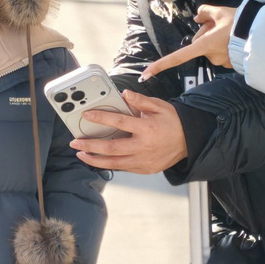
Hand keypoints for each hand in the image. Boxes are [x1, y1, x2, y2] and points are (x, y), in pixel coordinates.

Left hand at [70, 90, 187, 173]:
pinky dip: (109, 164)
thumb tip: (125, 94)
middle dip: (90, 146)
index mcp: (147, 128)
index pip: (120, 122)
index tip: (88, 115)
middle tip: (75, 142)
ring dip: (95, 159)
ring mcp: (143, 161)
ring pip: (114, 163)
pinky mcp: (144, 169)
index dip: (102, 118)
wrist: (189, 141)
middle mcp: (144, 147)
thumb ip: (141, 101)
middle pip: (112, 148)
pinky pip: (123, 168)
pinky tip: (99, 160)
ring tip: (81, 154)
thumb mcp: (159, 106)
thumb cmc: (173, 122)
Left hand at [139, 4, 236, 79]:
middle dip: (205, 34)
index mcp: (204, 45)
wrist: (262, 34)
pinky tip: (235, 37)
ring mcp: (221, 61)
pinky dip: (225, 44)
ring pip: (211, 48)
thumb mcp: (219, 11)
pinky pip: (222, 51)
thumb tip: (198, 16)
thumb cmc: (239, 23)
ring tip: (230, 30)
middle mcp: (210, 56)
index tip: (145, 75)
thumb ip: (204, 12)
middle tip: (218, 23)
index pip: (177, 57)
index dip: (160, 66)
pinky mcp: (231, 63)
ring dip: (216, 39)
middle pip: (199, 44)